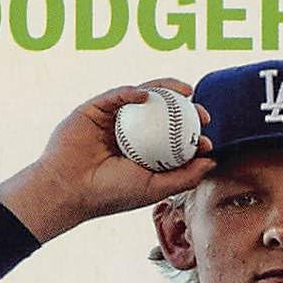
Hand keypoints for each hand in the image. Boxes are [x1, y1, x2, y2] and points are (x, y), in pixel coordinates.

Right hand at [0, 80, 214, 242]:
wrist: (70, 188)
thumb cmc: (112, 193)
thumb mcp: (155, 188)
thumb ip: (184, 177)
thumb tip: (212, 162)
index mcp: (144, 154)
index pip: (173, 139)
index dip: (191, 135)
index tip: (206, 138)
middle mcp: (131, 135)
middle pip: (163, 115)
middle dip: (186, 109)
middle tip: (202, 113)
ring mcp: (114, 120)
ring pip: (143, 98)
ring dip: (166, 90)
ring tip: (186, 90)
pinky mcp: (96, 108)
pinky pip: (117, 95)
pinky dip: (132, 92)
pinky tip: (147, 95)